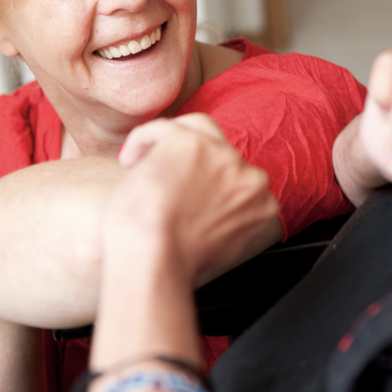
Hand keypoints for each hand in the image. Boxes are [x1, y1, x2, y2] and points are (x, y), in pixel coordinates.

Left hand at [108, 114, 279, 285]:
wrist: (156, 258)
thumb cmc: (174, 262)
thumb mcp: (220, 247)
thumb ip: (229, 224)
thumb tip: (215, 212)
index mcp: (262, 205)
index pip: (241, 178)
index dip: (208, 180)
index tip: (185, 190)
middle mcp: (249, 178)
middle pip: (220, 154)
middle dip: (191, 164)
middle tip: (162, 180)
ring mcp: (223, 157)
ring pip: (195, 131)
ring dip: (167, 148)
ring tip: (142, 171)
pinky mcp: (192, 142)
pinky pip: (164, 128)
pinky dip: (142, 140)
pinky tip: (129, 160)